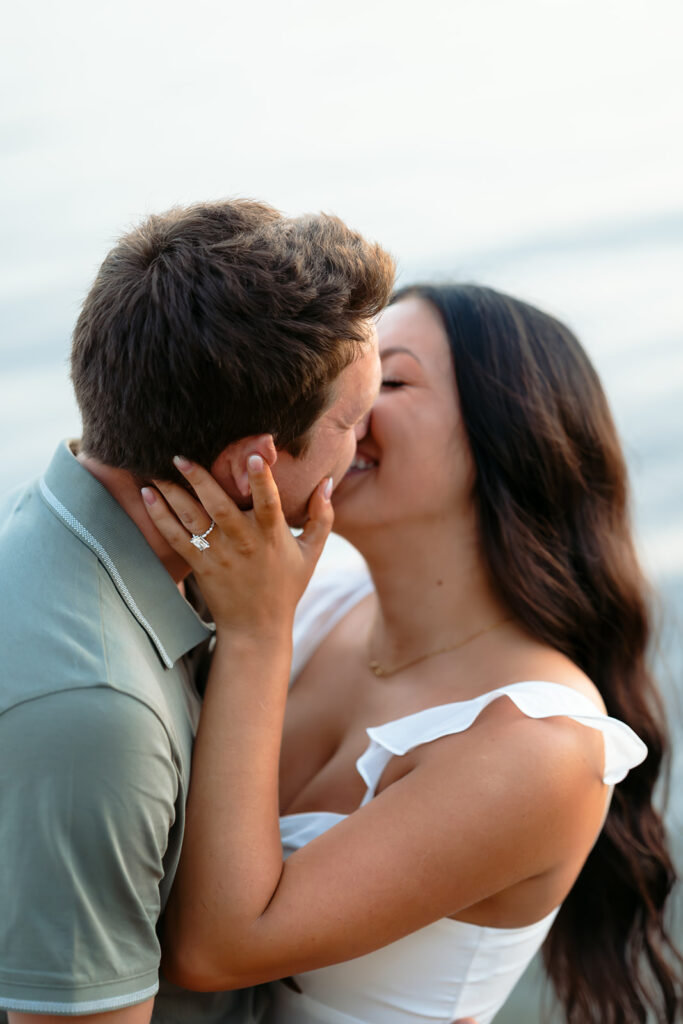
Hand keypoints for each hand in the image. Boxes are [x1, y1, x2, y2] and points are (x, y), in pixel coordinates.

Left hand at [142, 454, 333, 637]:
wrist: (257, 627)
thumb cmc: (286, 586)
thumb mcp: (312, 552)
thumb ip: (322, 516)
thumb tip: (328, 481)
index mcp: (272, 535)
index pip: (269, 503)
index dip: (262, 480)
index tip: (253, 457)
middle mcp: (244, 542)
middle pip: (221, 507)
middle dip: (200, 479)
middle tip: (181, 455)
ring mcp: (219, 554)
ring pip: (194, 519)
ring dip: (173, 493)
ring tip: (156, 469)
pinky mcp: (200, 565)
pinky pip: (177, 538)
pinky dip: (161, 517)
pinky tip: (148, 495)